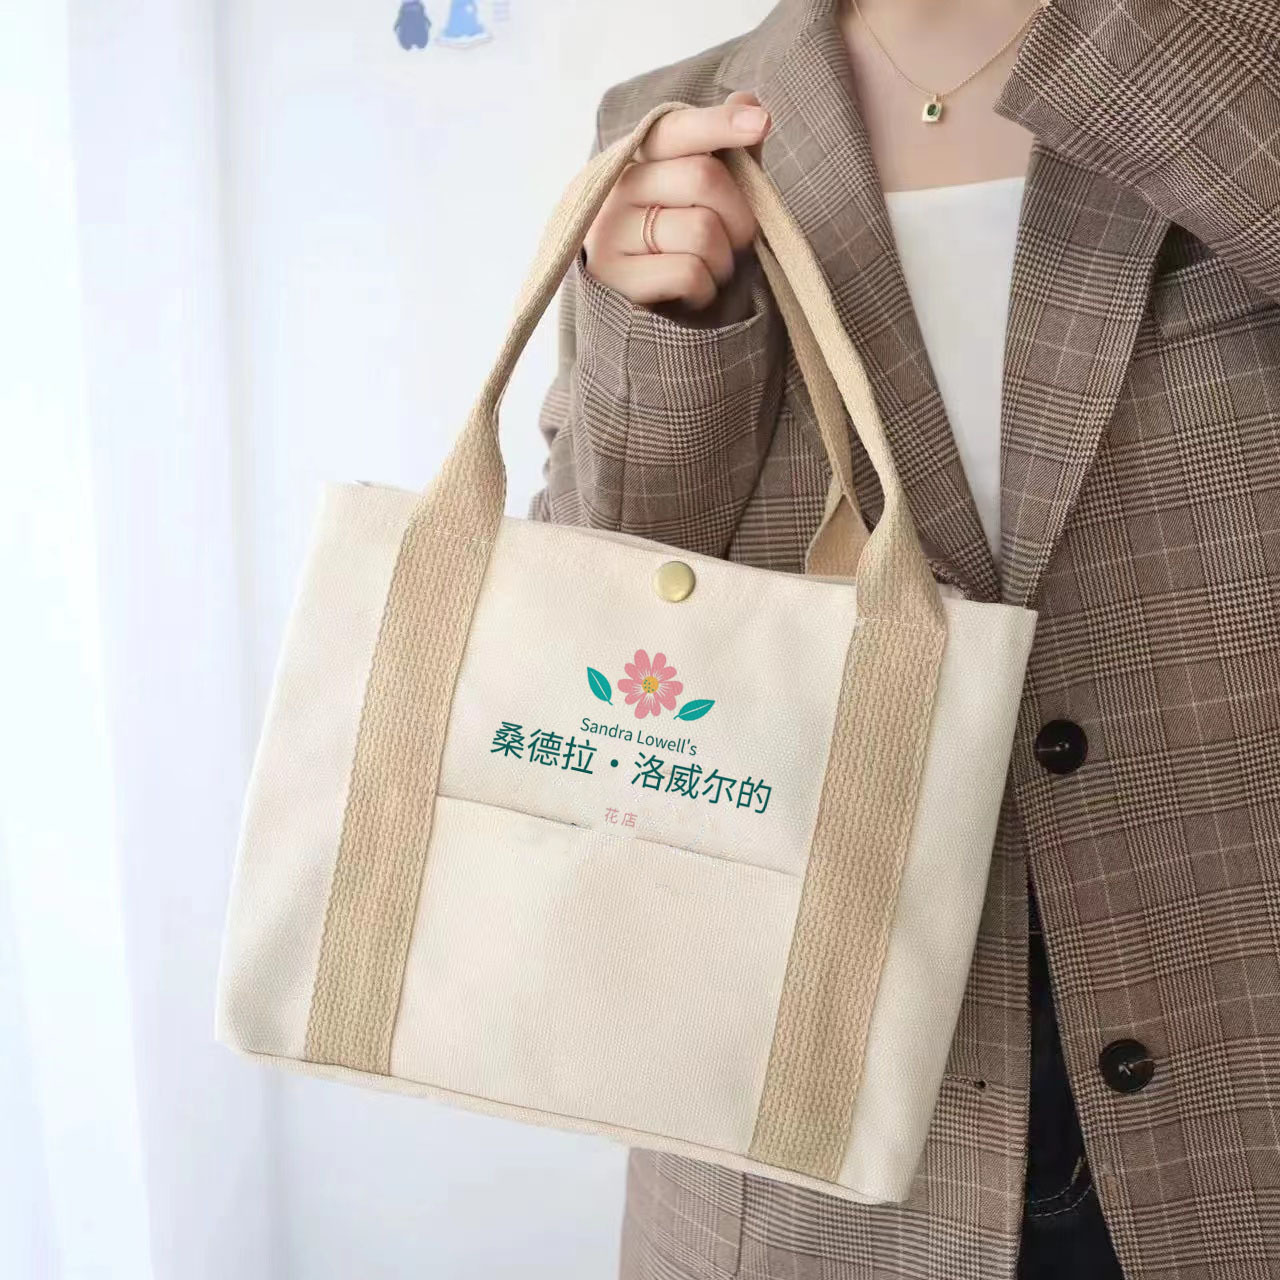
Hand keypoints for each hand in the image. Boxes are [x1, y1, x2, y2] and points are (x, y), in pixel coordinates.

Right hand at [583, 92, 770, 311]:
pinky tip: (692, 296)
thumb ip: (726, 155)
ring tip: (710, 272)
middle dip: (740, 215)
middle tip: (739, 242)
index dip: (718, 125)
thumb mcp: (704, 202)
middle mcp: (612, 190)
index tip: (762, 124)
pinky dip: (706, 290)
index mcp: (632, 160)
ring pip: (702, 231)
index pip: (674, 129)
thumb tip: (748, 99)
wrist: (639, 326)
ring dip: (724, 261)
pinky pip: (689, 273)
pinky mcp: (613, 280)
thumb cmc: (678, 253)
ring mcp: (606, 235)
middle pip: (702, 177)